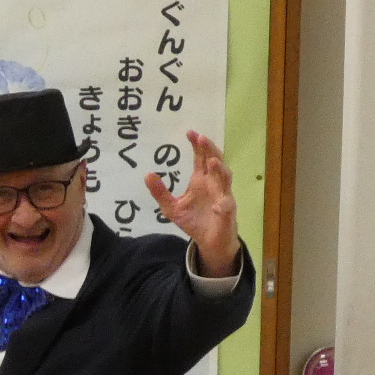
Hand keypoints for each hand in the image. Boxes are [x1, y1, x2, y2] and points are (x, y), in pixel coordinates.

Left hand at [149, 131, 239, 276]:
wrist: (209, 242)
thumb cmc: (193, 221)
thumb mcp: (171, 207)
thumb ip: (160, 192)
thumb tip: (147, 174)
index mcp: (201, 180)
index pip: (200, 158)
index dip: (197, 145)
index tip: (190, 132)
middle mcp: (213, 184)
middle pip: (215, 161)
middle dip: (209, 150)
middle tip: (201, 138)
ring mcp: (223, 197)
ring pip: (225, 179)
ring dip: (220, 170)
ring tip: (212, 162)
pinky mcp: (227, 214)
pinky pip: (227, 207)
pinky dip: (224, 204)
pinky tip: (218, 204)